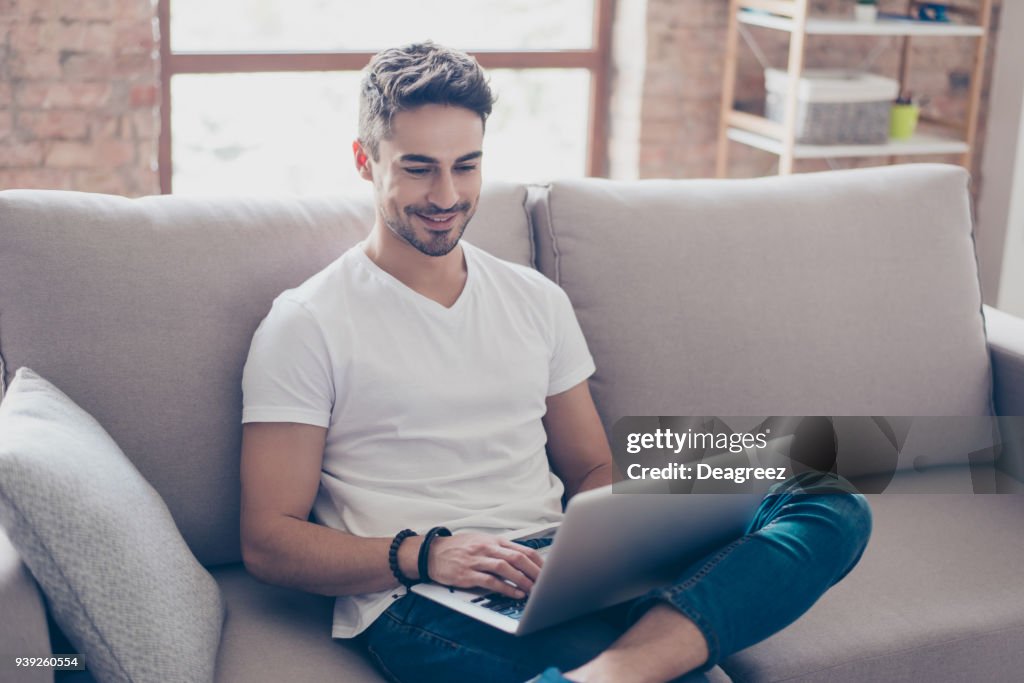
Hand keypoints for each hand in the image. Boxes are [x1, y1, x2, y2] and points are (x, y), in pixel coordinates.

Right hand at [427, 533, 543, 598]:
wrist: (432, 553)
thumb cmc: (459, 548)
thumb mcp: (481, 541)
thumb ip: (500, 549)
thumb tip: (522, 558)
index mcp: (493, 541)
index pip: (522, 549)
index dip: (537, 562)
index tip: (548, 572)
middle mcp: (487, 548)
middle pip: (517, 558)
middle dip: (534, 571)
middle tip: (545, 583)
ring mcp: (477, 561)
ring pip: (505, 568)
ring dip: (522, 580)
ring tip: (533, 591)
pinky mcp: (467, 574)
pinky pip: (490, 581)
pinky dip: (505, 588)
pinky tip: (515, 594)